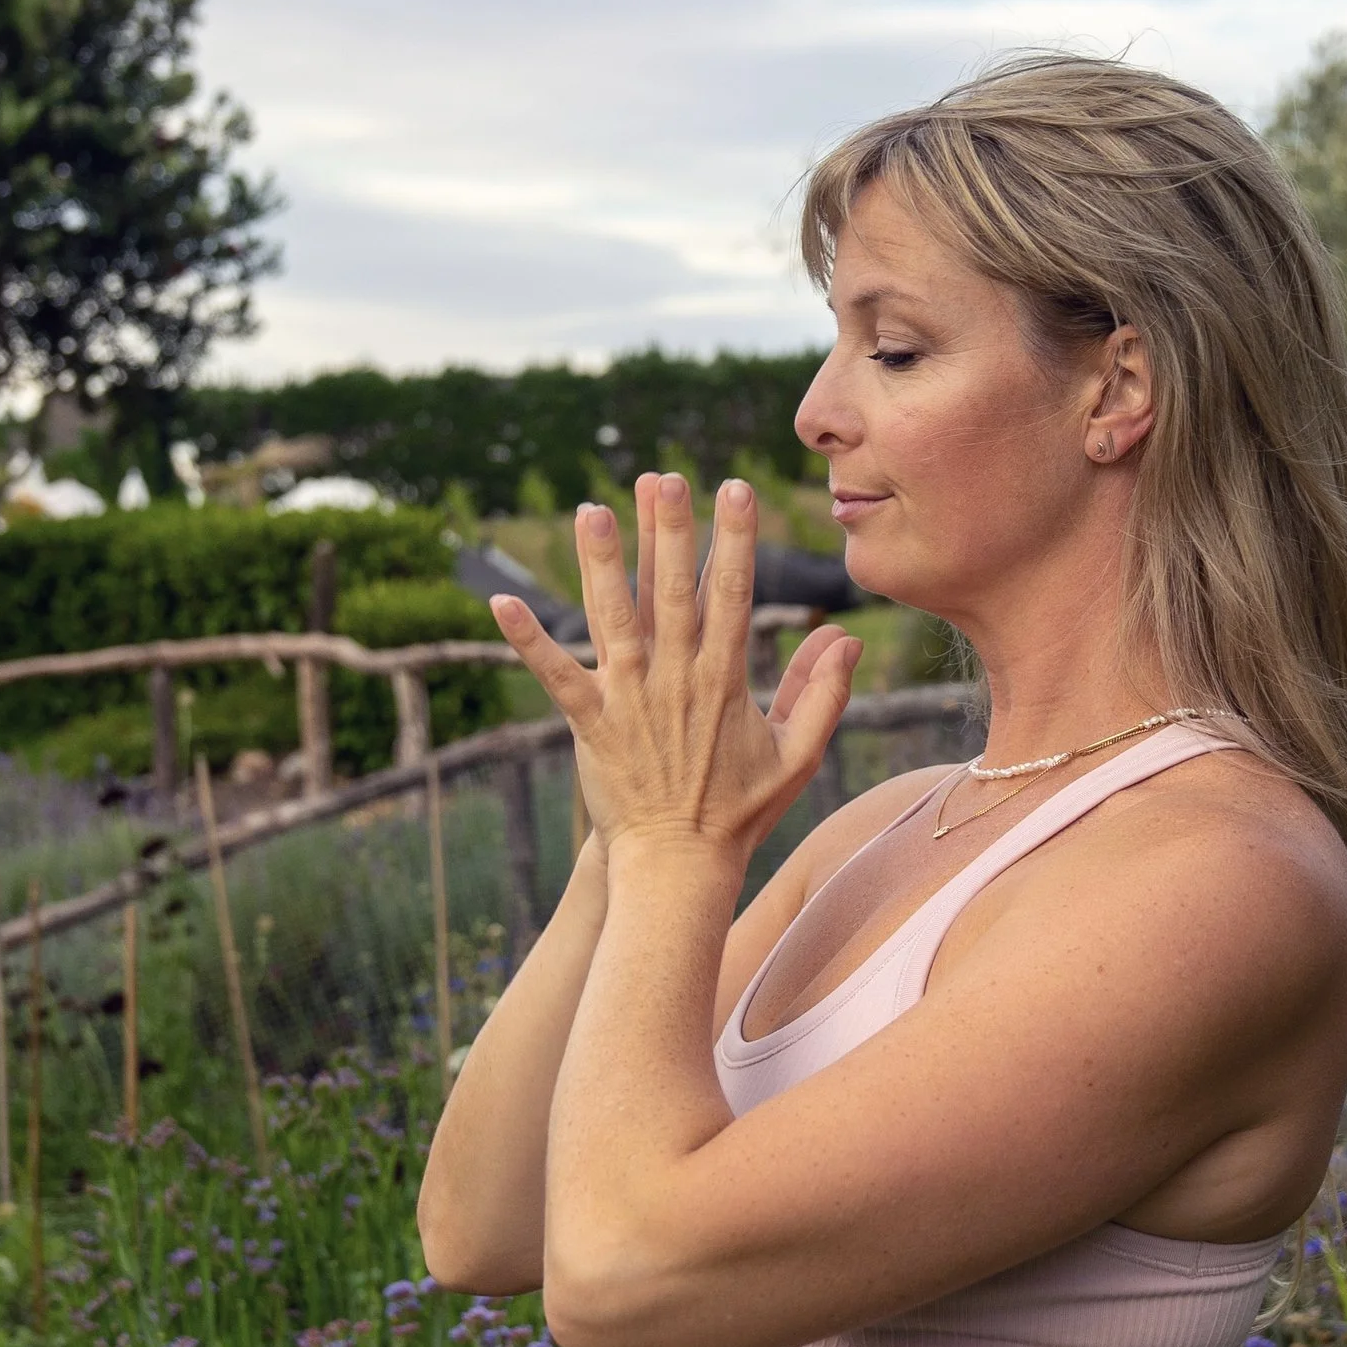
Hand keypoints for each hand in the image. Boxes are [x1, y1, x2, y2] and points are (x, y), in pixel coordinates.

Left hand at [489, 474, 861, 861]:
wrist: (679, 868)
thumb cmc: (740, 813)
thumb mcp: (796, 756)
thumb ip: (823, 695)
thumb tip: (846, 638)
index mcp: (725, 681)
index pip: (732, 595)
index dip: (734, 539)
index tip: (735, 488)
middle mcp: (676, 680)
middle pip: (671, 593)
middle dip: (668, 531)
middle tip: (663, 477)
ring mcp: (630, 700)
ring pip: (613, 619)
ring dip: (600, 564)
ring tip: (591, 511)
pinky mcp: (590, 724)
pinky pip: (555, 675)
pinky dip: (529, 641)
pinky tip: (501, 603)